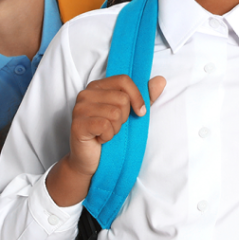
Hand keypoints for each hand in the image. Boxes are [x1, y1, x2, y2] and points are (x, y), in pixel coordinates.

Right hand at [46, 75, 164, 206]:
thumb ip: (146, 96)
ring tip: (106, 133)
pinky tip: (100, 139)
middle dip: (124, 117)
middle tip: (113, 126)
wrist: (92, 160)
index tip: (140, 113)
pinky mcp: (77, 124)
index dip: (137, 96)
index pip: (123, 80)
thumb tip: (161, 80)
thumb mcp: (131, 113)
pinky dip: (108, 136)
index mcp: (98, 86)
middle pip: (122, 98)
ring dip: (116, 128)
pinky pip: (105, 126)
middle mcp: (86, 94)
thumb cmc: (110, 133)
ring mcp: (79, 109)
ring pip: (115, 113)